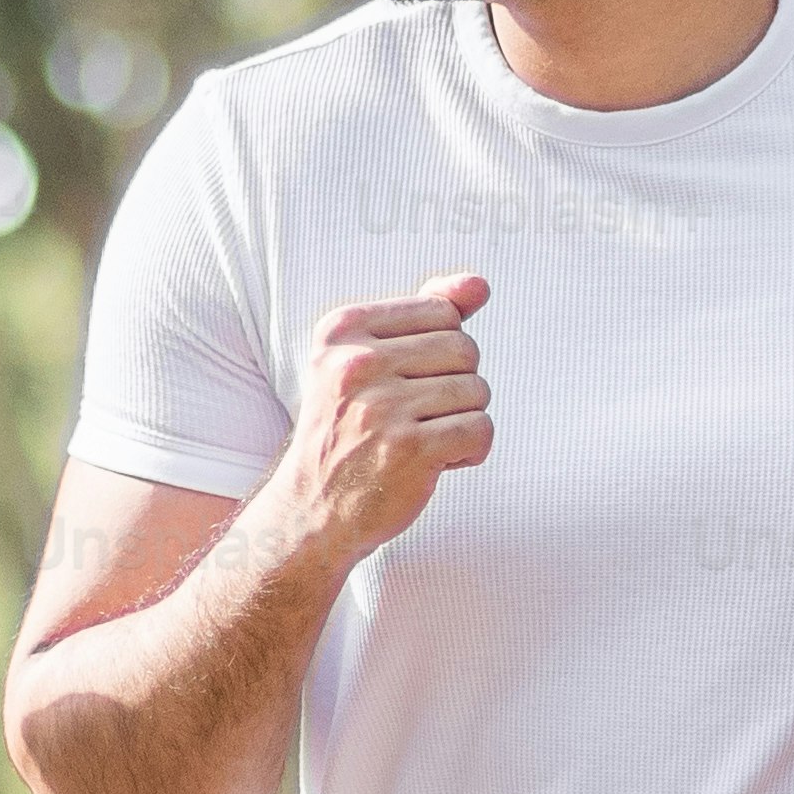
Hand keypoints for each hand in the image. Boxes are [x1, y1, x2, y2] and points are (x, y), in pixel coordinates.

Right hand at [269, 274, 492, 570]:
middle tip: (415, 416)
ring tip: (422, 439)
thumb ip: (425, 312)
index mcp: (342, 330)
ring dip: (463, 420)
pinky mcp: (408, 452)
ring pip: (478, 390)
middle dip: (456, 384)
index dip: (440, 349)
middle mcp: (356, 365)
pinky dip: (471, 450)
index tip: (405, 380)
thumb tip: (479, 285)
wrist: (312, 508)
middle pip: (465, 348)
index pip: (441, 310)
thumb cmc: (349, 428)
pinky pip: (480, 430)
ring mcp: (381, 409)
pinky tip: (437, 463)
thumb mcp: (368, 359)